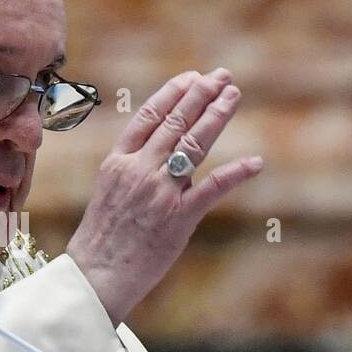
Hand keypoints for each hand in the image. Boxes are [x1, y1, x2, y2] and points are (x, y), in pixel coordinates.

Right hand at [65, 68, 261, 325]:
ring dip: (217, 116)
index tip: (191, 77)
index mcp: (117, 162)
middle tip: (221, 77)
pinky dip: (236, 173)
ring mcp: (160, 192)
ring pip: (193, 143)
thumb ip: (134, 170)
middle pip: (175, 122)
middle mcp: (139, 170)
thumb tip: (166, 158)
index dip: (172, 93)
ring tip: (233, 95)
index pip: (148, 116)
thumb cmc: (101, 239)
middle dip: (201, 95)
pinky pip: (212, 188)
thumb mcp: (109, 193)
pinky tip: (255, 163)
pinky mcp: (178, 217)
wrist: (96, 274)